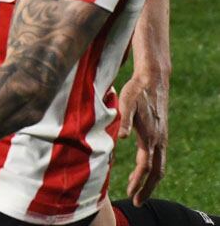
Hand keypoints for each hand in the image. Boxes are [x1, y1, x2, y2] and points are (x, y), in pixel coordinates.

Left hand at [118, 74, 167, 204]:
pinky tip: (141, 170)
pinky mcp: (160, 135)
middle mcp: (160, 141)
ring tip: (138, 192)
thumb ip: (124, 120)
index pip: (146, 167)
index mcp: (151, 137)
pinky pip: (158, 158)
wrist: (152, 80)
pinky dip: (151, 170)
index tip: (130, 194)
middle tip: (137, 202)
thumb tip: (122, 137)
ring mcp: (162, 139)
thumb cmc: (136, 91)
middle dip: (147, 189)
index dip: (138, 181)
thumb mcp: (126, 102)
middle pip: (157, 172)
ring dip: (150, 182)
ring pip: (160, 167)